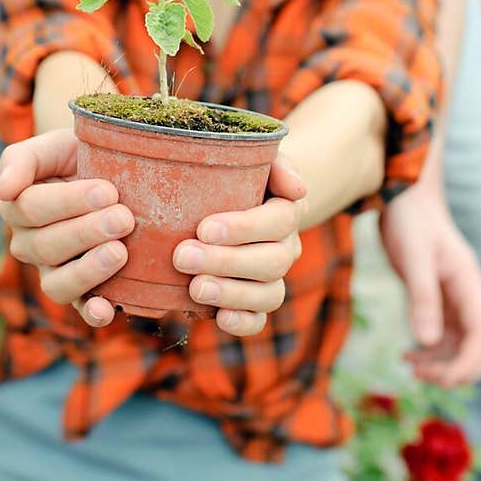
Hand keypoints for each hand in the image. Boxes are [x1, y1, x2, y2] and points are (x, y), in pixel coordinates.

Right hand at [0, 129, 133, 327]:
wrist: (113, 169)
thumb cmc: (78, 154)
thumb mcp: (51, 146)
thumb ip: (20, 161)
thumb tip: (3, 191)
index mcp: (17, 206)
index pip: (32, 209)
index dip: (69, 202)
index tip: (108, 191)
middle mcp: (29, 243)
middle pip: (46, 246)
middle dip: (86, 232)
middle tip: (124, 218)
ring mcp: (53, 270)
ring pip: (57, 283)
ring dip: (89, 270)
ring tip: (120, 252)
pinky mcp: (80, 291)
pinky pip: (80, 308)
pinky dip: (93, 312)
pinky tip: (108, 310)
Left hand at [173, 151, 306, 337]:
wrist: (237, 198)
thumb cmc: (240, 174)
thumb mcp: (258, 157)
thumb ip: (278, 163)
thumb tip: (297, 189)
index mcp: (286, 210)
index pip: (278, 221)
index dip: (244, 228)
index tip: (203, 228)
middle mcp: (285, 247)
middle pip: (271, 261)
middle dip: (225, 261)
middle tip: (182, 256)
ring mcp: (272, 278)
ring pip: (268, 294)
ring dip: (231, 293)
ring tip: (194, 287)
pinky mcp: (255, 303)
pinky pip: (260, 320)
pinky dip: (242, 322)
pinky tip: (218, 317)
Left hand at [379, 178, 480, 385]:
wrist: (404, 197)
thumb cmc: (410, 221)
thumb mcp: (413, 257)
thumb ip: (421, 297)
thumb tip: (425, 342)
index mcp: (470, 286)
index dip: (469, 365)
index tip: (439, 378)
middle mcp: (469, 297)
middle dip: (460, 370)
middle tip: (423, 376)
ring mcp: (456, 300)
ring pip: (464, 347)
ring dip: (443, 365)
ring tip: (410, 368)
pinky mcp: (440, 301)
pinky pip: (445, 338)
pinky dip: (431, 353)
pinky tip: (407, 356)